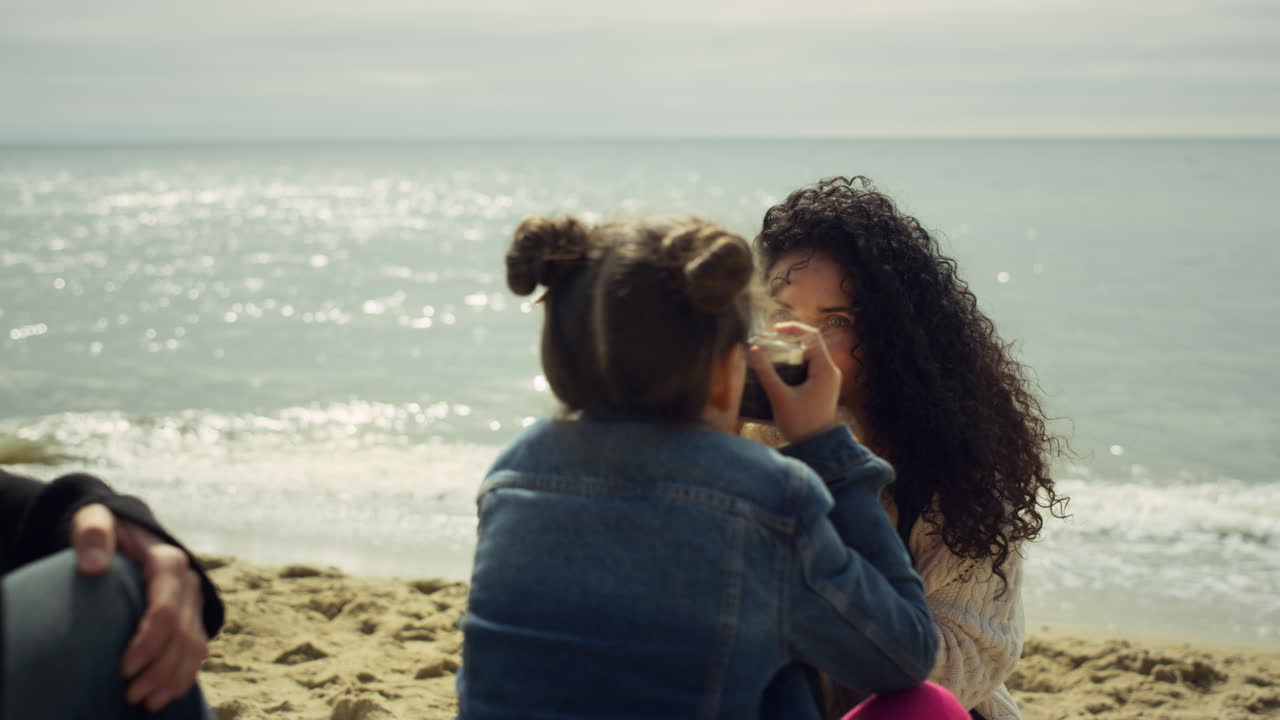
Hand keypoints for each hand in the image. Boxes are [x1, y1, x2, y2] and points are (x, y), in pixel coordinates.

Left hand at [70, 505, 208, 710]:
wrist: (126, 531)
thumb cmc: (105, 530)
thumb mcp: (92, 520)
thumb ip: (93, 533)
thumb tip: (94, 565)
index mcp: (168, 562)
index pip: (166, 611)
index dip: (148, 643)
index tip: (123, 668)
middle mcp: (188, 583)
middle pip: (184, 635)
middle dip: (160, 669)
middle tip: (130, 694)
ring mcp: (193, 600)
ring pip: (196, 646)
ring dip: (174, 678)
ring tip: (146, 701)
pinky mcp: (192, 615)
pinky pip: (198, 649)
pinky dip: (186, 675)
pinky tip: (165, 694)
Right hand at [748, 321, 841, 443]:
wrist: (817, 447)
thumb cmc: (801, 424)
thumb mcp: (780, 397)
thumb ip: (766, 372)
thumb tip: (753, 350)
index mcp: (825, 369)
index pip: (812, 336)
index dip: (793, 328)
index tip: (774, 330)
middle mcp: (830, 371)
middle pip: (810, 344)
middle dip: (789, 341)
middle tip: (768, 343)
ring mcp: (828, 379)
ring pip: (809, 356)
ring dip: (791, 353)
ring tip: (770, 356)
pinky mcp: (822, 387)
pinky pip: (809, 367)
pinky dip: (795, 365)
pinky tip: (778, 372)